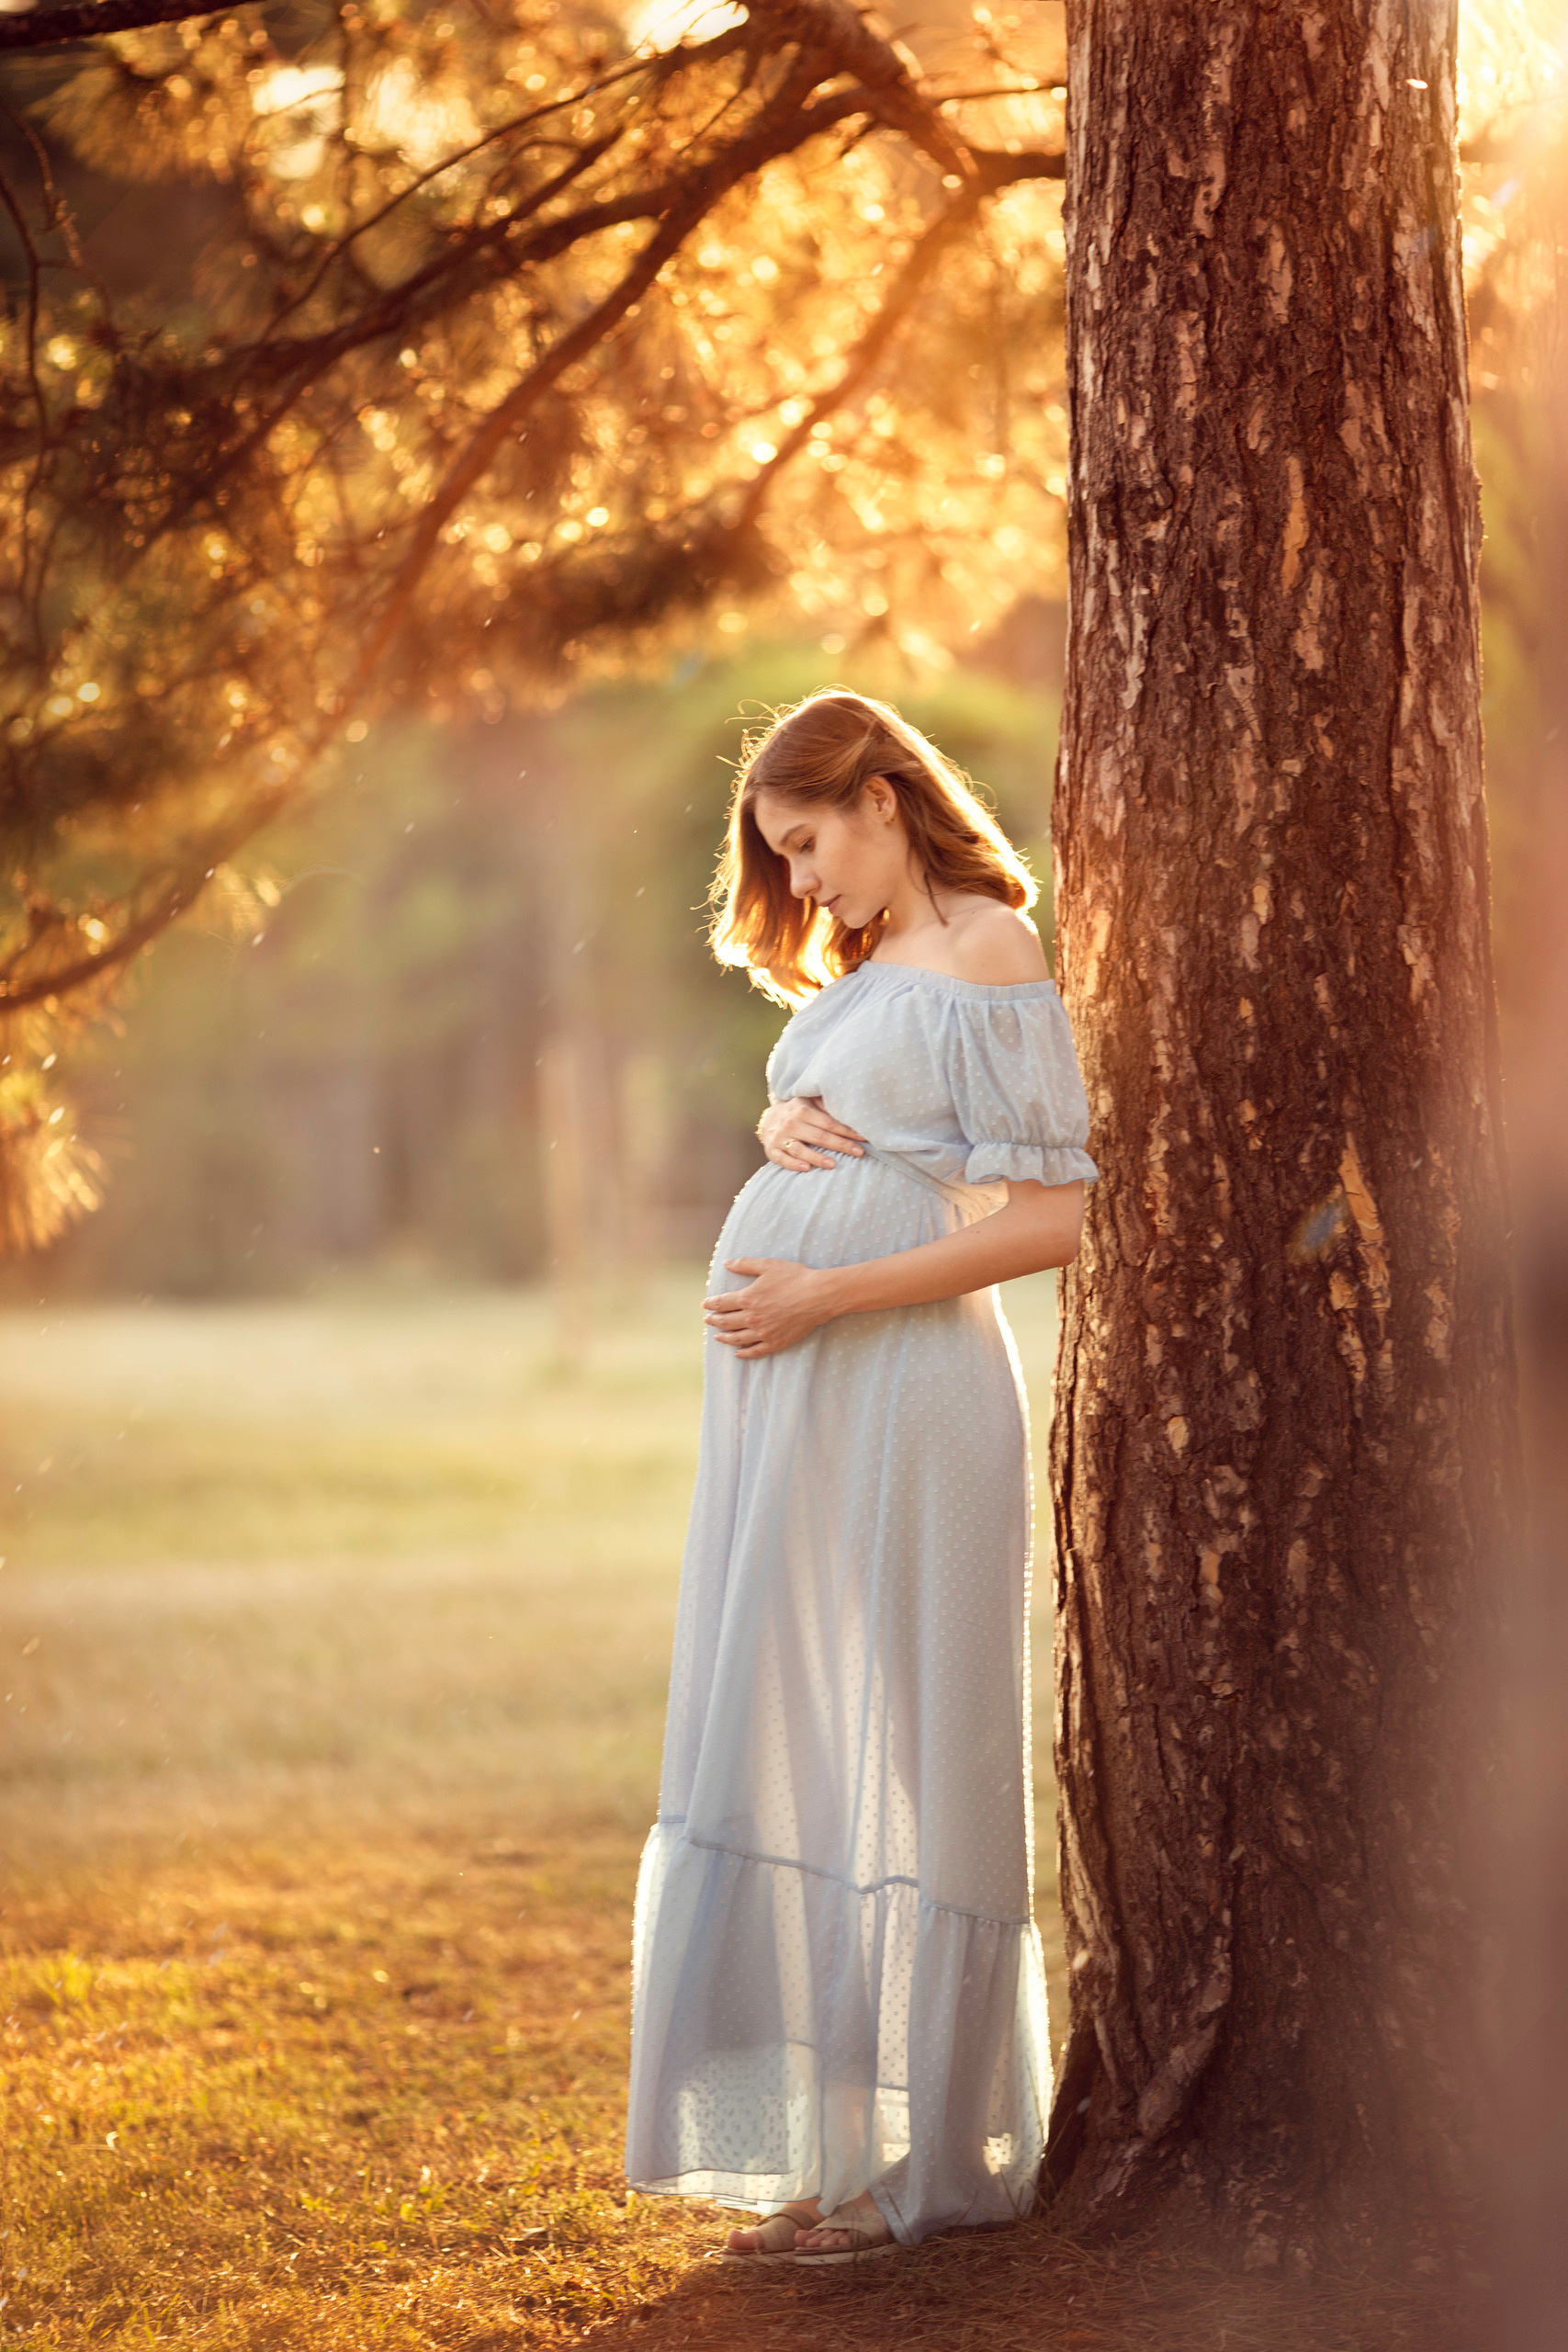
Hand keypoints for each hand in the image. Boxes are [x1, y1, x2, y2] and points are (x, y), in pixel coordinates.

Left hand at [703, 1258, 835, 1357]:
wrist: (817, 1296)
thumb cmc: (794, 1278)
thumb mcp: (768, 1265)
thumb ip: (745, 1264)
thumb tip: (726, 1263)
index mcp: (748, 1298)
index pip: (722, 1303)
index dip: (711, 1304)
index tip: (705, 1305)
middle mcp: (751, 1318)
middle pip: (726, 1322)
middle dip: (714, 1321)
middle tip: (708, 1321)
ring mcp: (763, 1333)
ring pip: (737, 1338)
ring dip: (724, 1337)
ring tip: (717, 1337)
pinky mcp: (775, 1342)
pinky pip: (754, 1351)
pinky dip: (744, 1353)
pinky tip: (738, 1353)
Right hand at [757, 1095, 865, 1171]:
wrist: (769, 1119)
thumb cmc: (797, 1111)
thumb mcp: (809, 1102)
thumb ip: (826, 1105)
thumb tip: (849, 1110)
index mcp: (802, 1110)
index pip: (828, 1122)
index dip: (847, 1131)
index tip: (863, 1138)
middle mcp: (791, 1123)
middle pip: (819, 1137)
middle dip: (840, 1145)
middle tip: (859, 1152)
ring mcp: (780, 1138)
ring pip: (800, 1149)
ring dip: (817, 1157)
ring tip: (833, 1164)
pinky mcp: (772, 1151)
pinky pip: (783, 1159)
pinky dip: (794, 1164)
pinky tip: (807, 1168)